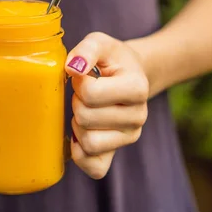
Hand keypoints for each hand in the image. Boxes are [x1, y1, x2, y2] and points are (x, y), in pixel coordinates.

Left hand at [65, 32, 148, 178]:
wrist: (128, 75)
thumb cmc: (111, 59)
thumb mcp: (100, 43)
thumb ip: (87, 49)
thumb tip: (72, 68)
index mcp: (137, 87)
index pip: (91, 94)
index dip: (78, 82)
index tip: (83, 76)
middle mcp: (139, 116)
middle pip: (86, 119)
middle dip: (76, 102)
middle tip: (82, 93)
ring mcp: (129, 138)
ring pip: (88, 144)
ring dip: (77, 124)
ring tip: (84, 109)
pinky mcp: (117, 154)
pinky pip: (94, 168)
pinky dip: (79, 154)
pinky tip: (79, 134)